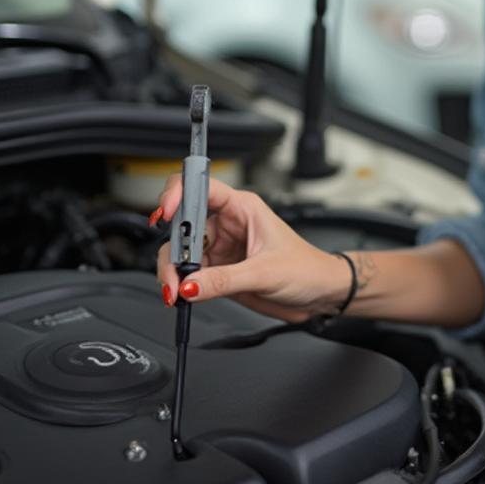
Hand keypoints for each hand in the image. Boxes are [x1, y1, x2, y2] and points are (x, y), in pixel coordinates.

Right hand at [153, 175, 351, 321]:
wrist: (319, 294)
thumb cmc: (306, 269)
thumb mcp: (266, 272)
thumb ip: (224, 280)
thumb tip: (189, 285)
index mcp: (242, 207)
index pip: (200, 187)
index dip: (177, 194)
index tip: (165, 214)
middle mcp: (227, 223)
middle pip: (182, 225)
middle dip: (171, 248)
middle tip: (173, 275)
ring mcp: (220, 247)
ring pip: (180, 252)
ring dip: (171, 272)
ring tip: (177, 293)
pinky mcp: (217, 270)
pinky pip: (187, 273)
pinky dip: (179, 286)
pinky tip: (182, 297)